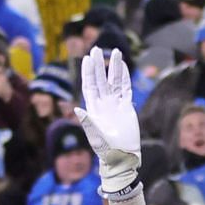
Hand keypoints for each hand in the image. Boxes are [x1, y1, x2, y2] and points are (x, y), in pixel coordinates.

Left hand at [73, 47, 140, 193]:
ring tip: (115, 51)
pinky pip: (126, 89)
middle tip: (96, 48)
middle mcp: (103, 104)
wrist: (121, 156)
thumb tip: (77, 109)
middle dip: (98, 65)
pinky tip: (124, 66)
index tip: (87, 58)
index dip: (88, 72)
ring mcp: (115, 104)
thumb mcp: (95, 136)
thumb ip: (87, 122)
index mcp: (93, 108)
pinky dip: (125, 77)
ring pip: (114, 81)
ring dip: (114, 67)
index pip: (89, 85)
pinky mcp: (127, 107)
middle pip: (100, 79)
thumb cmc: (106, 149)